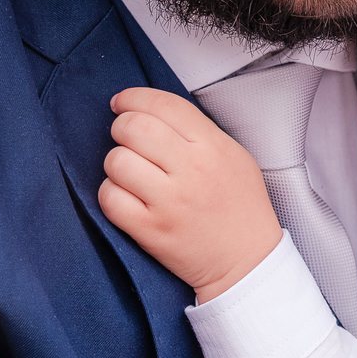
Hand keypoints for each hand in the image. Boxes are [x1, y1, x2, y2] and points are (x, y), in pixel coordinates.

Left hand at [100, 87, 282, 299]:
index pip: (164, 105)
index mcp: (213, 146)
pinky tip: (126, 196)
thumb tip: (151, 111)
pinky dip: (111, 194)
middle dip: (120, 127)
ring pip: (117, 161)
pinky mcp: (151, 230)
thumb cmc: (240, 206)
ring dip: (116, 163)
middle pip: (134, 127)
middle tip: (126, 137)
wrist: (246, 260)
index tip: (121, 102)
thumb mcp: (234, 156)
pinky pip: (110, 198)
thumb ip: (198, 131)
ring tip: (130, 172)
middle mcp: (191, 169)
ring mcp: (169, 201)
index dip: (133, 97)